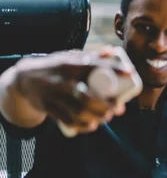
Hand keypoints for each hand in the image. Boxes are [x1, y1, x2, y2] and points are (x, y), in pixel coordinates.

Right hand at [14, 47, 129, 134]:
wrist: (24, 78)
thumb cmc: (56, 67)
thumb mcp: (70, 58)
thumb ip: (90, 56)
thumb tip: (112, 50)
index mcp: (70, 64)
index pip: (94, 64)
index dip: (114, 68)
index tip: (130, 72)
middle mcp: (61, 79)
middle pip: (87, 95)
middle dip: (106, 105)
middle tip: (119, 109)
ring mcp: (53, 94)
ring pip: (77, 109)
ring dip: (95, 116)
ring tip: (107, 118)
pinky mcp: (47, 106)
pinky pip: (65, 118)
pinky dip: (80, 125)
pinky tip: (92, 126)